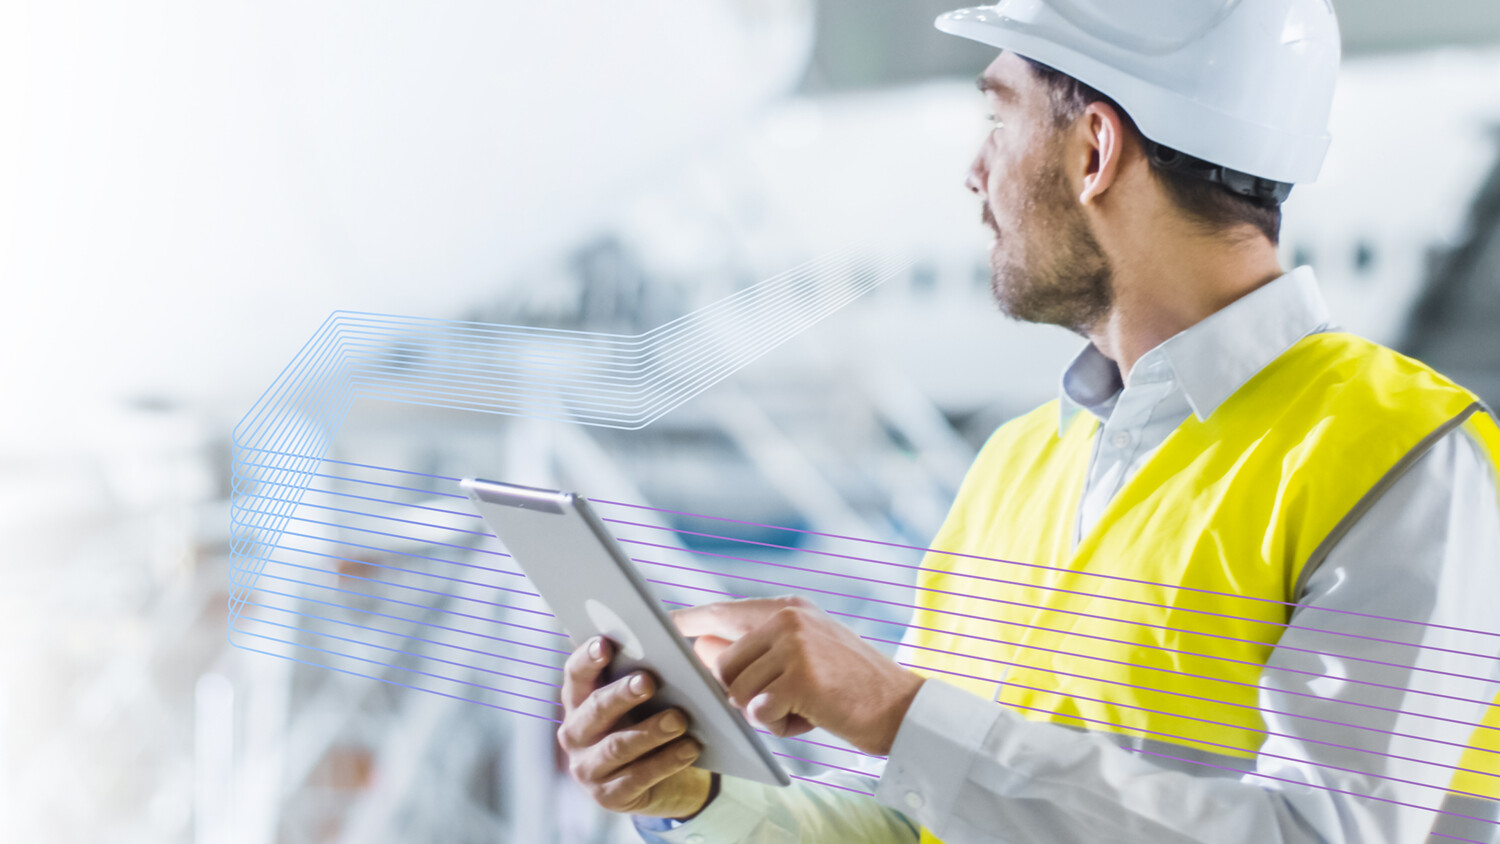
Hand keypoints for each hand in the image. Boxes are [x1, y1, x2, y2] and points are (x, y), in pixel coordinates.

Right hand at [557, 636, 714, 817]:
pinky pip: (638, 777)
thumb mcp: (643, 700)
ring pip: (618, 746)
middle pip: (595, 709)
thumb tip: (665, 654)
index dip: (587, 658)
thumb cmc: (649, 722)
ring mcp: (587, 768)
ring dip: (650, 731)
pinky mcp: (609, 797)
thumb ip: (643, 677)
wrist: (662, 780)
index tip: (605, 643)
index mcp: (578, 701)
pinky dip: (667, 761)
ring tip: (678, 719)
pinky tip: (690, 748)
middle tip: (649, 681)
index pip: (575, 674)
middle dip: (622, 694)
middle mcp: (574, 734)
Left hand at [673, 595, 924, 754]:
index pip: (722, 611)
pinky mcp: (800, 677)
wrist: (903, 708)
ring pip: (737, 690)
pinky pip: (759, 712)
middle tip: (780, 702)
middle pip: (721, 663)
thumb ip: (758, 651)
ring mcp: (795, 645)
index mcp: (788, 608)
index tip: (659, 627)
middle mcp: (788, 618)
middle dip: (739, 693)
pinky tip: (811, 717)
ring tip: (802, 708)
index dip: (688, 621)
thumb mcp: (804, 657)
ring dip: (763, 713)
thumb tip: (701, 652)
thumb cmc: (848, 689)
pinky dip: (780, 725)